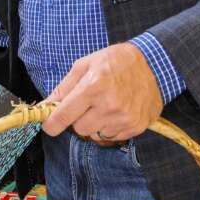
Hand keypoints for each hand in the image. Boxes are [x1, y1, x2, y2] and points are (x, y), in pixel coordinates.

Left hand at [41, 43, 162, 142]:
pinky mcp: (136, 127)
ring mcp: (124, 118)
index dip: (52, 123)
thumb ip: (64, 88)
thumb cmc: (114, 62)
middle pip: (79, 129)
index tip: (49, 126)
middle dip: (78, 119)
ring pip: (94, 134)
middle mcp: (109, 105)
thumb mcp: (85, 65)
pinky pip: (111, 137)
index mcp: (94, 86)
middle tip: (87, 104)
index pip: (64, 115)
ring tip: (105, 105)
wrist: (153, 65)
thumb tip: (46, 106)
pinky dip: (109, 127)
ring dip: (94, 124)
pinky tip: (117, 111)